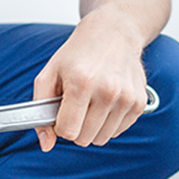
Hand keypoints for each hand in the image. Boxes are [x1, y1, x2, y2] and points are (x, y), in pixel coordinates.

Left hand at [32, 9, 150, 150]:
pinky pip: (117, 132)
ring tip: (92, 103)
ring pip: (101, 139)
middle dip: (76, 127)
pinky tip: (106, 103)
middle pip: (84, 139)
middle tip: (77, 107)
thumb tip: (46, 144)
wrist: (114, 33)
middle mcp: (107, 91)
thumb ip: (40, 110)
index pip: (68, 131)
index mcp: (81, 82)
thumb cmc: (79, 54)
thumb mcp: (49, 74)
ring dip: (92, 127)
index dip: (61, 126)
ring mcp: (126, 98)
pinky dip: (108, 123)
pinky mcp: (139, 103)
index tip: (63, 113)